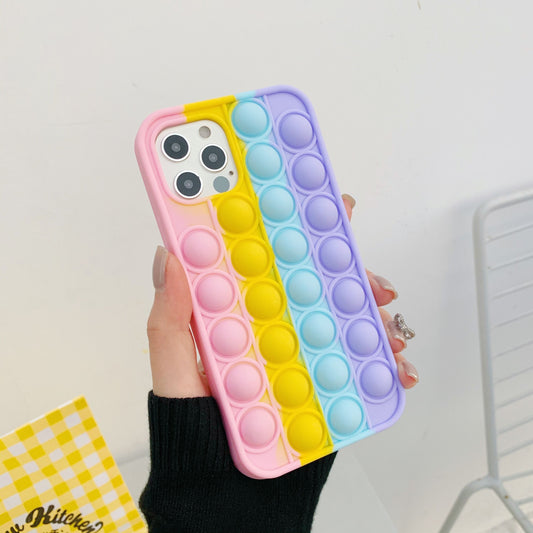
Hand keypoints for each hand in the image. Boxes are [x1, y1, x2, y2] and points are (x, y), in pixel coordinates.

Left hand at [147, 194, 417, 397]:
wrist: (228, 482)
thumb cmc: (196, 422)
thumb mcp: (173, 368)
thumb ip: (170, 317)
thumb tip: (170, 256)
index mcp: (234, 310)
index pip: (259, 255)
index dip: (282, 221)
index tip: (306, 193)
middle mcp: (270, 323)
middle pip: (311, 280)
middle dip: (343, 268)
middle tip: (365, 271)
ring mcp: (298, 349)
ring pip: (340, 315)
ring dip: (368, 313)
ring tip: (385, 323)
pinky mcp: (321, 377)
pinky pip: (355, 360)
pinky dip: (380, 359)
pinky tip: (392, 363)